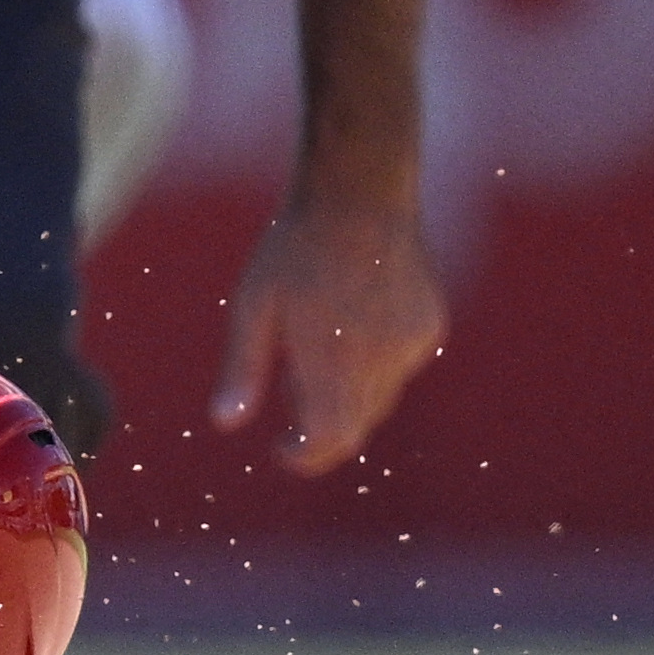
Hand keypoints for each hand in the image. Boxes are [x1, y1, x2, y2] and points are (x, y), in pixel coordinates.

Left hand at [208, 197, 444, 472]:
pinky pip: (400, 367)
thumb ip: (242, 369)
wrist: (360, 198)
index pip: (330, 439)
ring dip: (347, 396)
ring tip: (315, 351)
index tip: (282, 450)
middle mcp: (379, 359)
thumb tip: (224, 423)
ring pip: (379, 398)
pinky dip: (374, 365)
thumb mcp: (252, 307)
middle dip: (322, 428)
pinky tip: (350, 327)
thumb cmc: (294, 251)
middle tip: (290, 406)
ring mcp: (411, 344)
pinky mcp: (430, 328)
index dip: (307, 456)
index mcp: (331, 359)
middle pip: (355, 425)